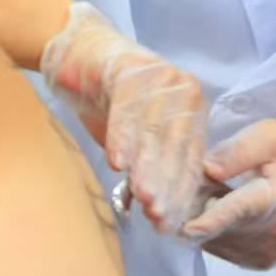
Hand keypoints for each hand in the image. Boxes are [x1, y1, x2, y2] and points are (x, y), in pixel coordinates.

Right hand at [41, 2, 208, 232]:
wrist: (83, 54)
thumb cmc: (113, 101)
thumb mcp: (137, 138)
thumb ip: (150, 166)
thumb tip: (157, 210)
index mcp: (192, 109)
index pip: (191, 156)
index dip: (180, 191)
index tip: (171, 222)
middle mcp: (184, 90)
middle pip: (176, 146)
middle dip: (167, 184)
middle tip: (158, 215)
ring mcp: (161, 77)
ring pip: (154, 130)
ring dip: (148, 166)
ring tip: (144, 196)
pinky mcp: (132, 68)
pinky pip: (127, 108)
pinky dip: (122, 137)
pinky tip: (117, 163)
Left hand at [182, 120, 275, 269]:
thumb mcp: (273, 136)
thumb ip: (240, 148)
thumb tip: (207, 168)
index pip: (244, 209)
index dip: (213, 220)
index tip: (187, 229)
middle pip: (222, 227)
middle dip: (196, 210)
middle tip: (192, 187)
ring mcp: (269, 252)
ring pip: (216, 241)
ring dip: (202, 221)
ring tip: (214, 196)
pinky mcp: (260, 263)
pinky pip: (221, 250)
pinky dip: (212, 233)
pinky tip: (222, 214)